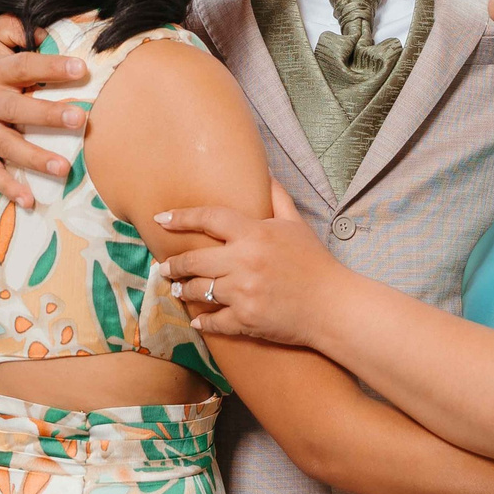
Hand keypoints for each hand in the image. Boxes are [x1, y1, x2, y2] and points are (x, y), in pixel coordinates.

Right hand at [0, 16, 89, 206]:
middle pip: (17, 108)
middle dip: (47, 115)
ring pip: (6, 145)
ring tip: (64, 169)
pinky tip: (29, 200)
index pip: (24, 66)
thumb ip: (14, 28)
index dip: (51, 67)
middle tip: (79, 120)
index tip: (81, 69)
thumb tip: (48, 31)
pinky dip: (8, 187)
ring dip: (34, 159)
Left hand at [156, 187, 342, 346]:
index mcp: (255, 234)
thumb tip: (266, 173)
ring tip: (180, 289)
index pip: (208, 218)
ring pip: (198, 290)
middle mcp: (244, 262)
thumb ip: (278, 198)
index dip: (181, 217)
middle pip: (193, 259)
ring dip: (184, 290)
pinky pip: (212, 320)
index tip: (161, 219)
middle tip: (165, 268)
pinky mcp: (245, 320)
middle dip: (173, 265)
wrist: (333, 306)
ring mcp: (243, 292)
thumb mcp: (297, 225)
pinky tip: (197, 319)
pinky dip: (202, 321)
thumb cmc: (315, 263)